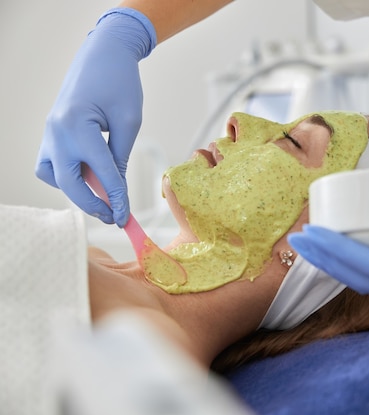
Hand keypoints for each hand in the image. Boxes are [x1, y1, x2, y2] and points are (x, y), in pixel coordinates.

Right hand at [35, 9, 155, 225]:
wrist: (103, 53)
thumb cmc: (120, 82)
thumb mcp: (129, 121)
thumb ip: (120, 156)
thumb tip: (116, 188)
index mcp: (78, 126)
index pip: (100, 173)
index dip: (116, 198)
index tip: (126, 216)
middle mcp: (56, 132)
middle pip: (69, 183)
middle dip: (92, 204)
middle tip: (114, 217)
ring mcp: (49, 132)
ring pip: (53, 176)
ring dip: (75, 190)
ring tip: (102, 195)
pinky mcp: (50, 132)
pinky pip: (50, 164)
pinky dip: (66, 176)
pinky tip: (88, 176)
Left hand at [289, 200, 368, 313]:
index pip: (367, 265)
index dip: (335, 250)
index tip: (311, 232)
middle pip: (357, 276)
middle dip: (324, 258)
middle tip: (296, 237)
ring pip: (364, 278)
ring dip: (334, 261)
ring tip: (311, 244)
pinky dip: (353, 261)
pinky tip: (342, 249)